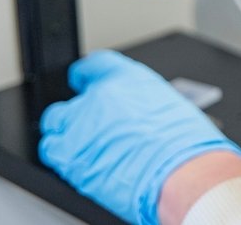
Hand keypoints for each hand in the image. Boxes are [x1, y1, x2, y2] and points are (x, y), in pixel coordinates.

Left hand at [39, 50, 240, 224]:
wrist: (183, 173)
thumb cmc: (189, 145)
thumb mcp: (173, 109)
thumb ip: (145, 106)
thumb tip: (140, 114)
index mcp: (128, 80)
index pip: (96, 65)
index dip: (87, 75)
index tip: (84, 79)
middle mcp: (101, 97)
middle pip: (72, 98)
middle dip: (78, 112)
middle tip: (90, 126)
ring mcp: (82, 126)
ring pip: (56, 123)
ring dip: (66, 133)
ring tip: (85, 148)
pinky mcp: (70, 156)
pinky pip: (52, 150)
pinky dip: (62, 156)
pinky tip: (81, 163)